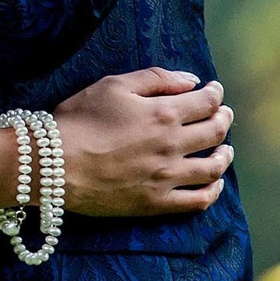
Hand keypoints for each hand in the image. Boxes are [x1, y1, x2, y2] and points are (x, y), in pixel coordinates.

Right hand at [53, 68, 234, 214]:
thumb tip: (191, 81)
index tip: (214, 90)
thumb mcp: (112, 86)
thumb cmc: (78, 120)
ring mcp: (167, 176)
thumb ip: (154, 78)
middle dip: (223, 119)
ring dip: (224, 155)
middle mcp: (172, 145)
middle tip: (223, 115)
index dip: (215, 93)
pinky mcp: (156, 202)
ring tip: (225, 150)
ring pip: (212, 167)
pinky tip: (214, 184)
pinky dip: (213, 192)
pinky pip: (197, 201)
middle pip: (214, 132)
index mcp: (163, 113)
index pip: (205, 102)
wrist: (54, 164)